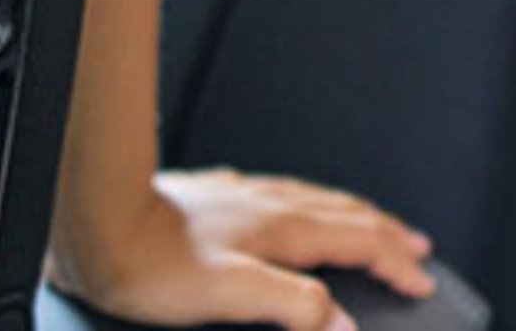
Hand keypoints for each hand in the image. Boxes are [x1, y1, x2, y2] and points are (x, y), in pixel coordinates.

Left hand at [49, 168, 436, 330]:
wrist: (95, 222)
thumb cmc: (149, 263)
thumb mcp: (231, 295)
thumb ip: (293, 306)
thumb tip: (343, 323)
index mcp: (282, 227)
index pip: (359, 241)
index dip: (395, 263)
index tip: (420, 283)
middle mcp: (269, 204)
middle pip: (348, 215)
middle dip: (389, 234)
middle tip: (417, 250)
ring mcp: (243, 197)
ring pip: (318, 201)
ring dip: (356, 215)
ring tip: (373, 224)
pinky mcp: (217, 197)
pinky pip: (283, 196)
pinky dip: (311, 207)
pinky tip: (293, 210)